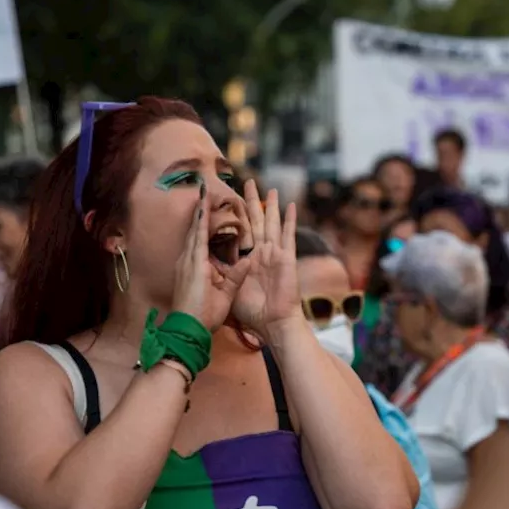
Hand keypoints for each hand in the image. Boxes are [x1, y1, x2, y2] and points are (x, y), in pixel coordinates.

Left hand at [172, 187, 250, 329]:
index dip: (203, 212)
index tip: (204, 194)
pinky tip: (197, 237)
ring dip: (195, 224)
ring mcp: (181, 266)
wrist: (185, 331)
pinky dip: (193, 237)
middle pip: (192, 231)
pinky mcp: (181, 274)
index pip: (200, 231)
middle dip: (199, 213)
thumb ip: (236, 277)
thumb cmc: (205, 314)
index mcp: (197, 262)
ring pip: (189, 239)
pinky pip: (187, 249)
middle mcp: (186, 260)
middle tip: (204, 195)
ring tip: (202, 211)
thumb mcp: (225, 296)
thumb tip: (249, 260)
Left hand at [231, 180, 302, 335]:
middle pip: (254, 221)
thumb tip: (217, 256)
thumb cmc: (250, 313)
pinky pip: (288, 236)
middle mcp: (259, 254)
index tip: (224, 198)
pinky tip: (292, 206)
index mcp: (245, 260)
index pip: (236, 232)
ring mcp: (274, 255)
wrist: (271, 325)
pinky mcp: (286, 259)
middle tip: (248, 183)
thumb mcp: (228, 289)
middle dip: (251, 202)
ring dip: (271, 206)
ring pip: (270, 224)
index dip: (231, 215)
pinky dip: (290, 221)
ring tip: (271, 189)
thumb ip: (225, 272)